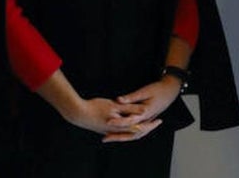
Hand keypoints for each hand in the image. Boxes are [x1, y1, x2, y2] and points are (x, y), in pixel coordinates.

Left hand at [35, 69, 156, 140]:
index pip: (135, 132)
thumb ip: (116, 119)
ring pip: (135, 121)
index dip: (146, 129)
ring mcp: (116, 120)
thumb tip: (122, 119)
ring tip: (154, 115)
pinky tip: (144, 107)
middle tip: (159, 122)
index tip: (155, 124)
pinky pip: (129, 112)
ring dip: (146, 119)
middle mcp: (118, 127)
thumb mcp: (105, 120)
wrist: (79, 112)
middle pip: (138, 129)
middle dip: (149, 126)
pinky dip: (137, 111)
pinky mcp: (114, 111)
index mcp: (117, 129)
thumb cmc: (91, 113)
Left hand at [105, 76, 181, 141]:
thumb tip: (118, 100)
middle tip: (105, 138)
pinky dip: (127, 134)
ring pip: (134, 135)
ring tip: (109, 138)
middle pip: (131, 133)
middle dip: (117, 136)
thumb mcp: (145, 91)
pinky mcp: (147, 121)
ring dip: (122, 137)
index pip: (130, 121)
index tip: (108, 123)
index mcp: (146, 112)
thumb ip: (131, 97)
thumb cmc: (158, 90)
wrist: (170, 91)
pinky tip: (119, 133)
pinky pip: (136, 132)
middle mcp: (146, 119)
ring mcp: (147, 121)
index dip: (118, 122)